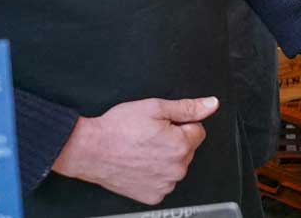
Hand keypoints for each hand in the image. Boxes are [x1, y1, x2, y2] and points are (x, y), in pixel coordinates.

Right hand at [52, 97, 217, 204]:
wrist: (89, 149)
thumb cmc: (117, 129)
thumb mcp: (155, 108)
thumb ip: (188, 107)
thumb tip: (211, 104)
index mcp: (181, 145)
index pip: (198, 130)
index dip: (180, 125)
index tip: (163, 126)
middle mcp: (176, 168)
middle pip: (188, 149)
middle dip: (174, 141)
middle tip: (150, 137)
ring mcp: (165, 185)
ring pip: (176, 166)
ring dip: (165, 158)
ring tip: (142, 150)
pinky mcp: (152, 196)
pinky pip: (164, 182)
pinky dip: (155, 174)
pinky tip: (140, 164)